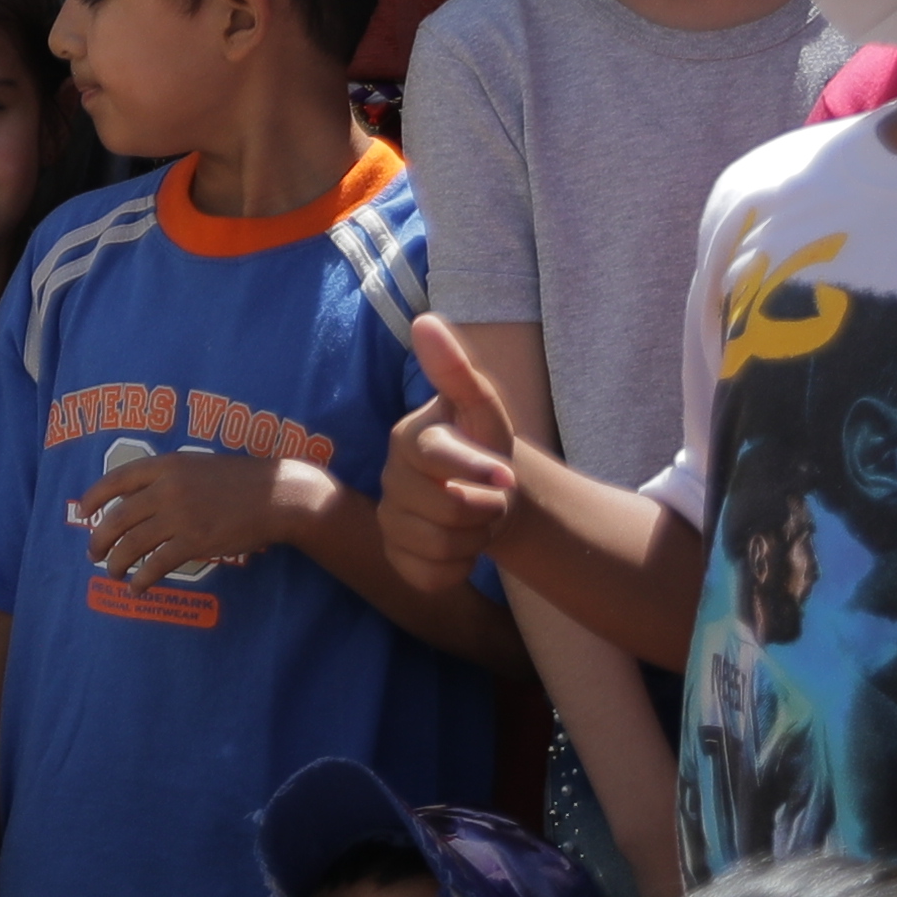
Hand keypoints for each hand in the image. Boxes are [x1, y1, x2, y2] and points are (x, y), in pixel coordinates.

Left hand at [76, 447, 307, 593]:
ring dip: (116, 562)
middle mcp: (166, 489)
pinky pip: (157, 564)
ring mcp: (180, 516)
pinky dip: (142, 578)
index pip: (116, 478)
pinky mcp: (195, 542)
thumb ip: (167, 478)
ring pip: (131, 543)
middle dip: (99, 538)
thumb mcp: (196, 466)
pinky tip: (138, 587)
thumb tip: (137, 500)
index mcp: (166, 466)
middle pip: (117, 517)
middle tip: (93, 552)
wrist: (275, 495)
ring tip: (113, 572)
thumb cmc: (238, 480)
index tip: (83, 512)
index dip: (94, 496)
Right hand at [387, 340, 521, 592]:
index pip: (436, 458)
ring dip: (475, 538)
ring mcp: (389, 521)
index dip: (476, 469)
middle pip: (444, 509)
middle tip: (494, 497)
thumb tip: (424, 321)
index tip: (507, 476)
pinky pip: (430, 575)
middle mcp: (390, 480)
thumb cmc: (486, 444)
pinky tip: (462, 546)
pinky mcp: (397, 558)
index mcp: (408, 439)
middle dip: (485, 508)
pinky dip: (459, 567)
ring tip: (478, 520)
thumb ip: (455, 369)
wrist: (493, 495)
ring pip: (439, 545)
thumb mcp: (482, 406)